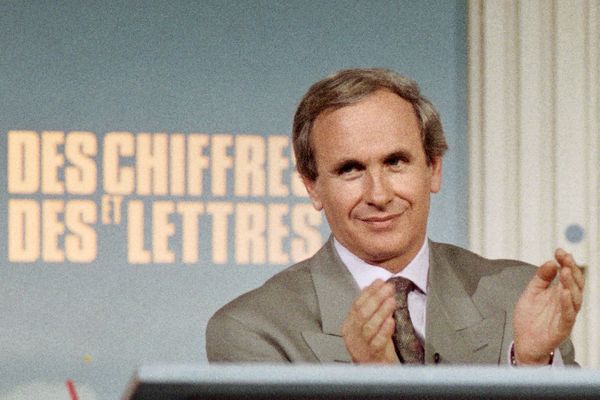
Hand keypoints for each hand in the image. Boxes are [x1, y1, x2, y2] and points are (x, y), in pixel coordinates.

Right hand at [341, 279, 398, 362]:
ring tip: (391, 301)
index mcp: (349, 326)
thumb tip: (369, 287)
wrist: (374, 372)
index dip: (369, 292)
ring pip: (369, 326)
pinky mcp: (371, 356)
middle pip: (362, 313)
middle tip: (388, 288)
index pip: (356, 304)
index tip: (379, 282)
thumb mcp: (368, 325)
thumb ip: (368, 308)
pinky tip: (391, 321)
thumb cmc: (373, 347)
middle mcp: (352, 335)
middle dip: (376, 298)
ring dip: (381, 311)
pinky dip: (384, 330)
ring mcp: (360, 346)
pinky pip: (377, 341)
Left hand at [513, 249, 584, 363]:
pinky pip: (568, 315)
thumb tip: (550, 262)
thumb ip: (541, 278)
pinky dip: (567, 304)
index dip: (566, 262)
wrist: (524, 342)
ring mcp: (565, 315)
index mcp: (559, 293)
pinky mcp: (563, 328)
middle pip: (575, 284)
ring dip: (572, 284)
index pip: (568, 275)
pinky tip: (565, 293)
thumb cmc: (529, 318)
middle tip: (565, 258)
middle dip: (572, 269)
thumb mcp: (532, 292)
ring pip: (575, 298)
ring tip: (566, 272)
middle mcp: (565, 303)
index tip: (559, 251)